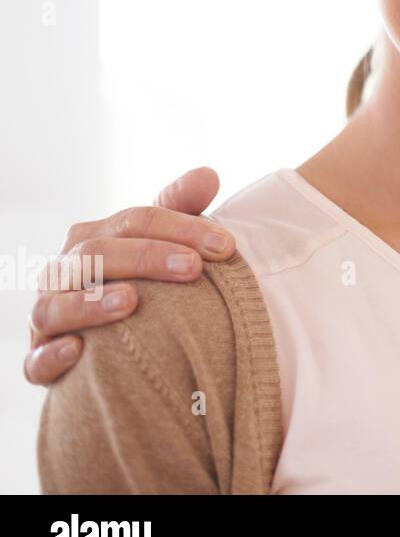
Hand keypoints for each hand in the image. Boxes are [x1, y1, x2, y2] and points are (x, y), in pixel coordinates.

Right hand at [23, 167, 231, 385]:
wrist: (112, 340)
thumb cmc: (140, 279)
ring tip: (131, 300)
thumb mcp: (161, 241)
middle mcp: (63, 271)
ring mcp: (48, 315)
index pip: (135, 220)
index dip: (181, 227)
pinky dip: (50, 355)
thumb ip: (181, 208)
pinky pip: (35, 362)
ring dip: (90, 303)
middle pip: (96, 253)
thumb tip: (209, 174)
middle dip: (145, 257)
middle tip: (193, 267)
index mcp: (93, 237)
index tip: (227, 245)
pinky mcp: (40, 361)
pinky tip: (78, 351)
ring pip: (54, 305)